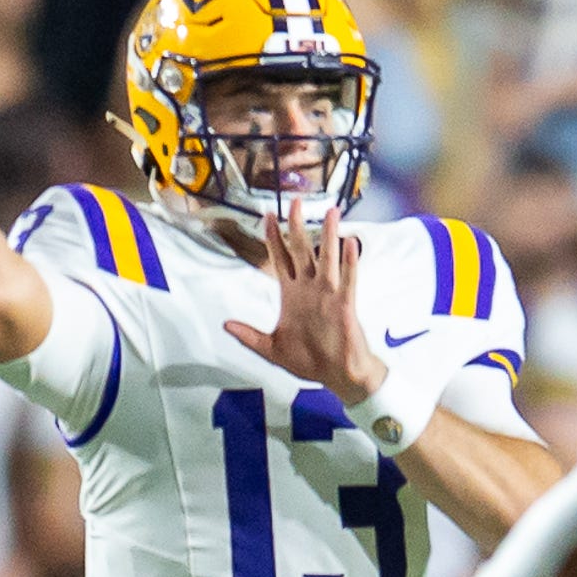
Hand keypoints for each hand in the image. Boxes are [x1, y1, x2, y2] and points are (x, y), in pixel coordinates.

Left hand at [222, 205, 384, 400]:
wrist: (337, 376)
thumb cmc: (308, 361)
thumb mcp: (271, 349)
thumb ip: (249, 336)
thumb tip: (225, 325)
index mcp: (292, 295)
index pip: (280, 259)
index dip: (273, 238)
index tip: (267, 216)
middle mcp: (310, 288)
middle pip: (301, 250)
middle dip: (296, 225)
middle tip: (294, 201)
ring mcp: (328, 294)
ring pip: (327, 257)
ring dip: (328, 234)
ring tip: (330, 212)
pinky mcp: (344, 305)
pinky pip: (348, 279)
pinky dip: (349, 262)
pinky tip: (350, 242)